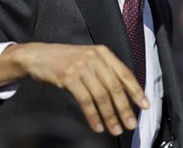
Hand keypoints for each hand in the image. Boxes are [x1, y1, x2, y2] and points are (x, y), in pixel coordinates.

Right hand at [0, 42, 148, 135]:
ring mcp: (81, 66)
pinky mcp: (68, 76)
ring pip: (101, 95)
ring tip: (115, 129)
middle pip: (115, 86)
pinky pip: (85, 100)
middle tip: (130, 124)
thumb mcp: (89, 58)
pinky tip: (97, 125)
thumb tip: (125, 94)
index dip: (136, 91)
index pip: (125, 73)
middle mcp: (94, 57)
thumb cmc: (65, 60)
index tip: (144, 106)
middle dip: (124, 108)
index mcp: (103, 53)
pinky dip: (93, 115)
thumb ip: (105, 70)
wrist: (38, 55)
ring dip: (109, 115)